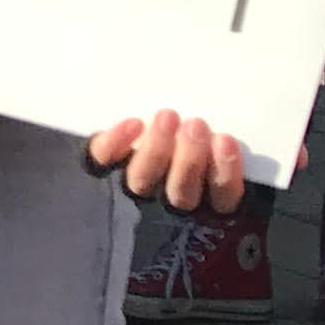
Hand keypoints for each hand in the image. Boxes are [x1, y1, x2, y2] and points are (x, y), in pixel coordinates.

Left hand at [86, 109, 247, 213]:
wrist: (104, 179)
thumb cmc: (178, 159)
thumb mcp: (207, 162)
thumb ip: (217, 150)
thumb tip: (226, 131)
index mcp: (205, 206)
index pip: (222, 199)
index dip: (225, 173)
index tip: (226, 142)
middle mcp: (167, 204)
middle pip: (181, 192)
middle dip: (190, 159)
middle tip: (196, 126)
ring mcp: (130, 190)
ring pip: (143, 180)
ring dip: (158, 149)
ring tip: (167, 118)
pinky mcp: (98, 171)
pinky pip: (102, 160)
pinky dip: (116, 142)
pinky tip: (133, 125)